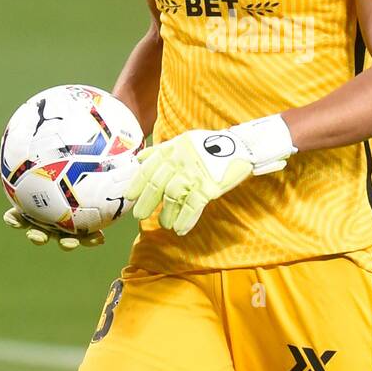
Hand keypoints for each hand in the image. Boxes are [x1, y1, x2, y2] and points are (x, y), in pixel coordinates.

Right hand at [0, 157, 104, 250]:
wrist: (76, 176)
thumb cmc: (50, 171)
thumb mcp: (33, 166)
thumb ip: (16, 164)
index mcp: (30, 212)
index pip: (16, 217)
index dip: (13, 220)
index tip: (12, 219)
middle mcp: (45, 223)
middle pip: (38, 234)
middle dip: (37, 237)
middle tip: (38, 236)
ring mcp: (63, 229)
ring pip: (63, 240)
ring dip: (66, 244)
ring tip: (71, 243)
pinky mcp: (82, 229)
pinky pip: (87, 236)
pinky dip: (92, 239)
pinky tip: (100, 239)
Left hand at [125, 115, 295, 235]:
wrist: (242, 146)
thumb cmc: (210, 146)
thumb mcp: (183, 141)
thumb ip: (161, 150)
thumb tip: (139, 159)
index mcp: (173, 149)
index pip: (148, 167)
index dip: (137, 183)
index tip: (130, 196)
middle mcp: (181, 161)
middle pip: (157, 185)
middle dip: (147, 202)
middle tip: (140, 215)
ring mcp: (195, 174)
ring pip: (174, 197)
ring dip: (167, 214)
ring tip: (165, 224)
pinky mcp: (209, 187)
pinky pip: (193, 206)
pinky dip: (185, 219)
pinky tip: (181, 229)